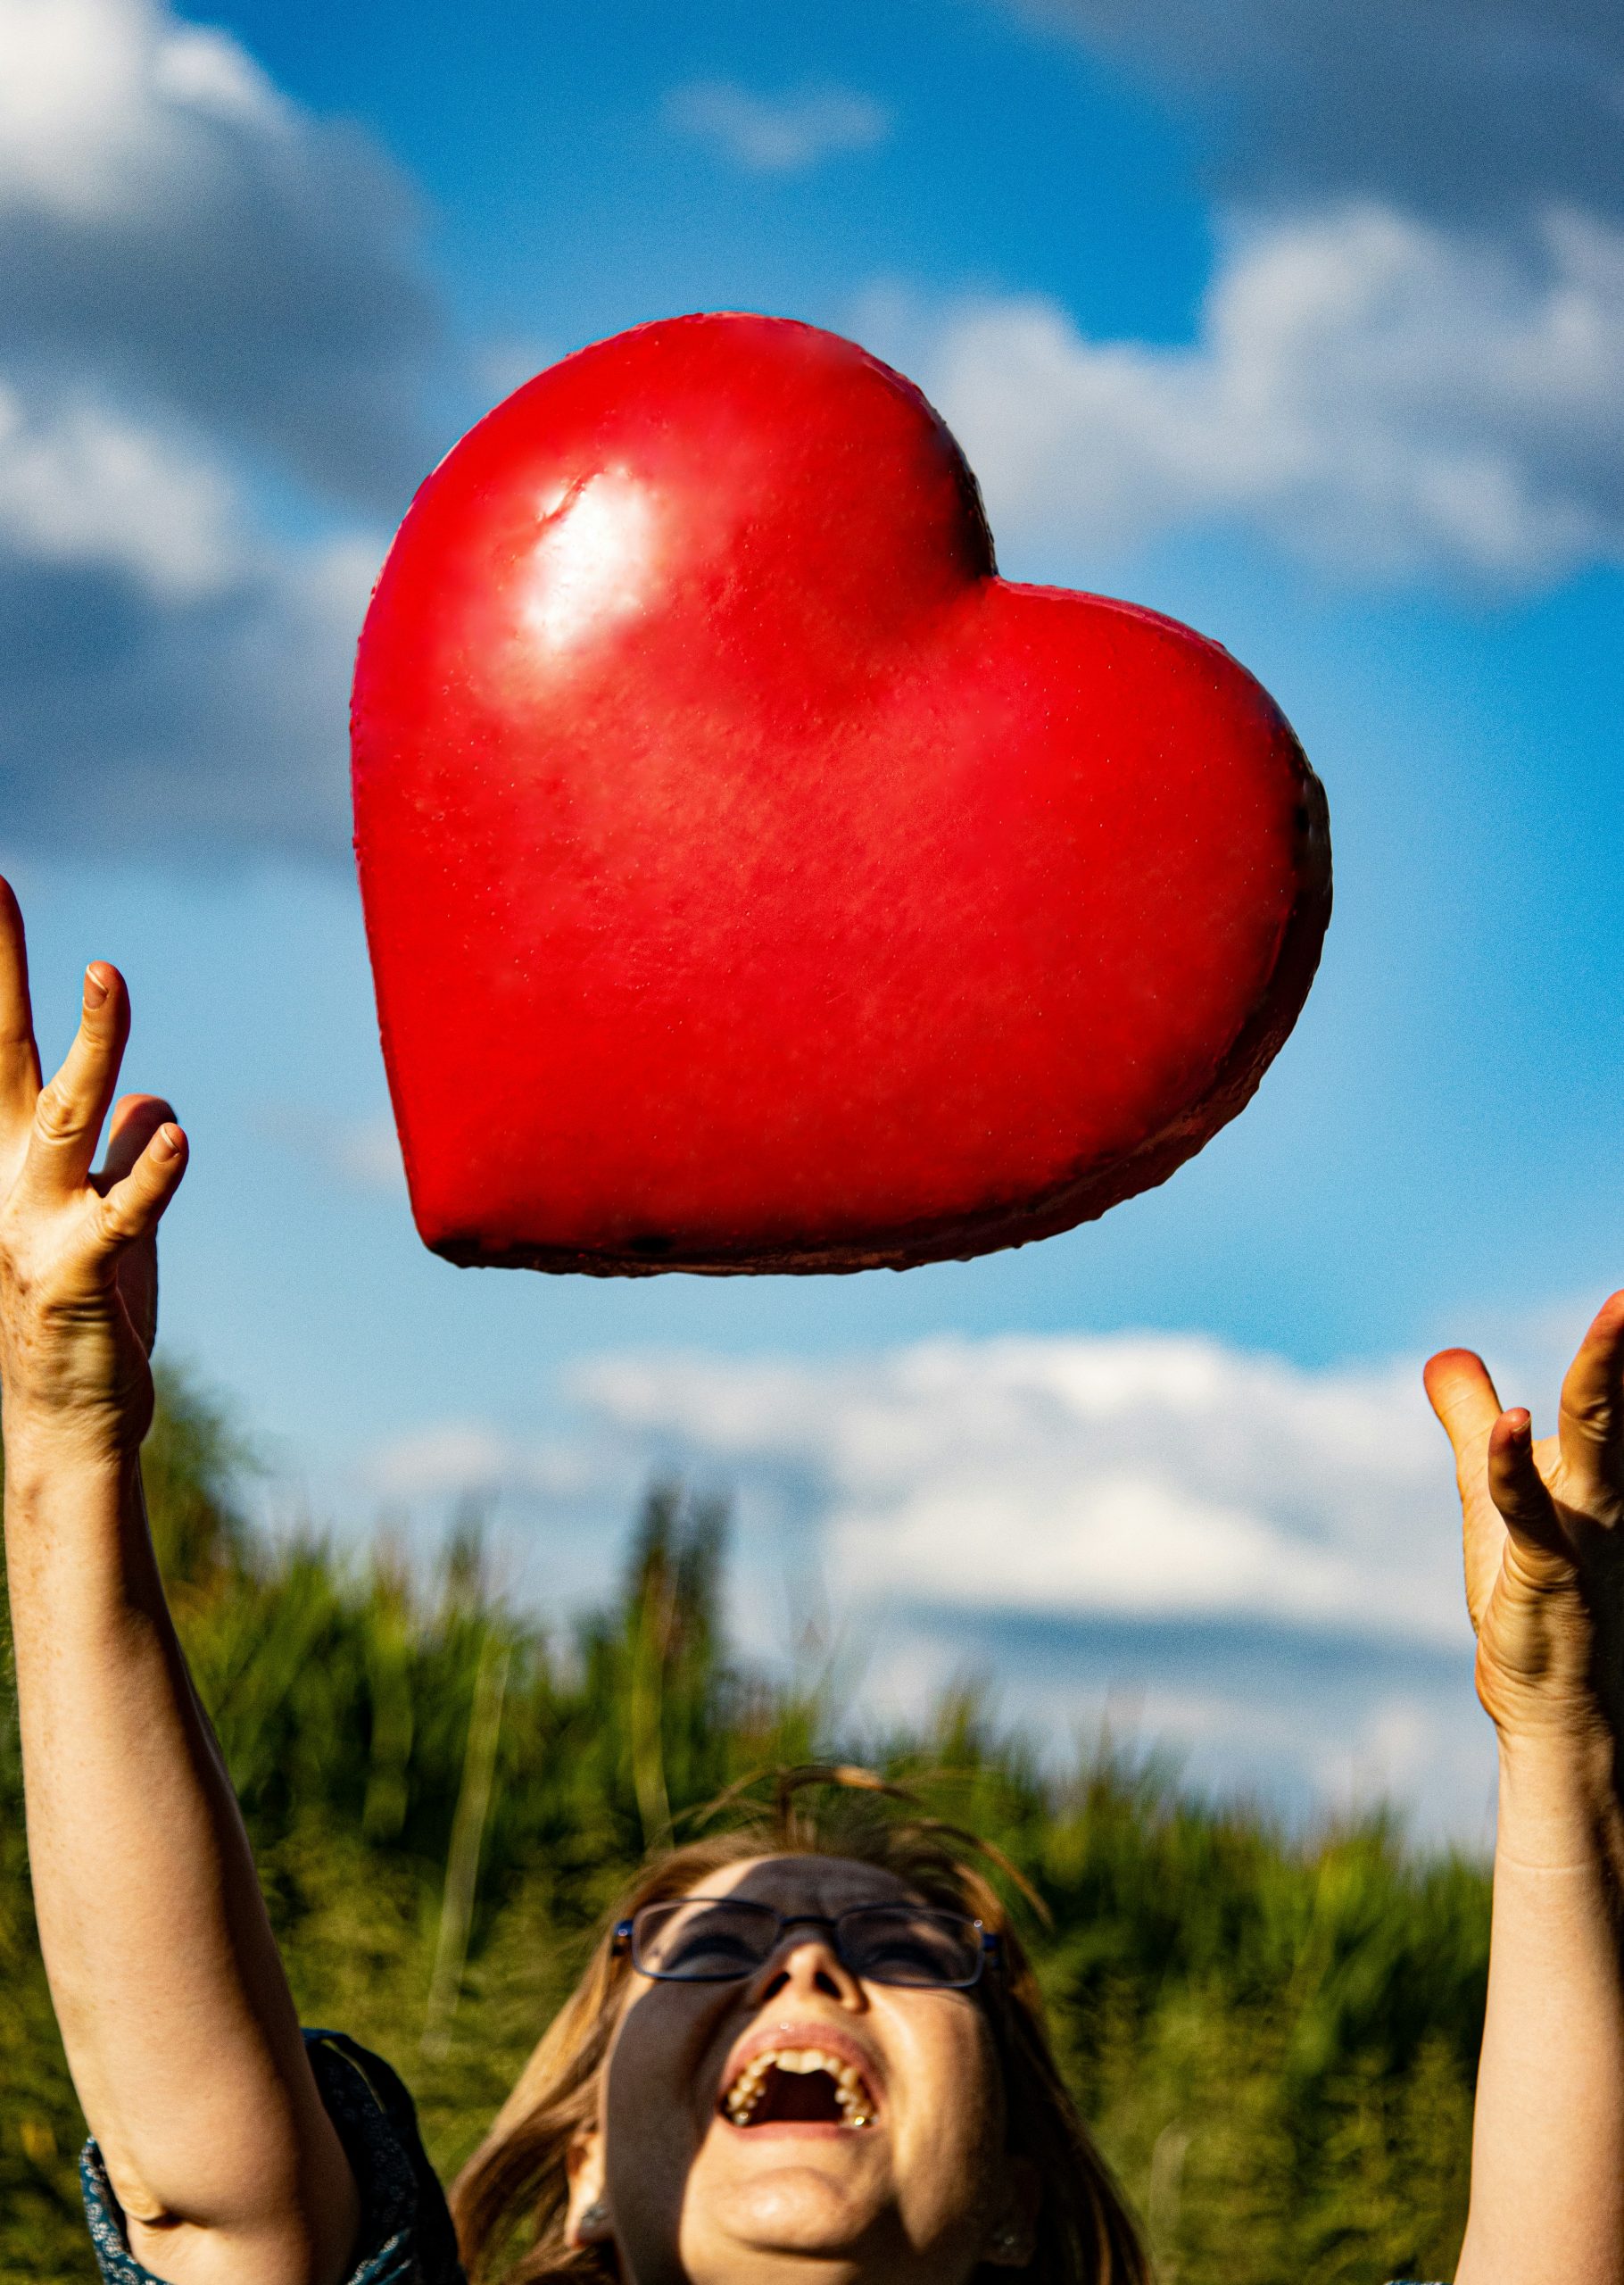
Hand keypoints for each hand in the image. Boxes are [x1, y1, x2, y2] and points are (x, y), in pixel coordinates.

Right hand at [0, 879, 187, 1460]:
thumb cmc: (86, 1323)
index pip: (0, 1051)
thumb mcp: (113, 1226)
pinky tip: (178, 1134)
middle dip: (1, 969)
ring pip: (63, 1115)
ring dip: (92, 1043)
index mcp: (13, 1161)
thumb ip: (124, 1159)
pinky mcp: (79, 1278)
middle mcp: (9, 1182)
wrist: (72, 1427)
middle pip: (1, 1056)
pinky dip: (149, 1174)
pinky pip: (121, 1214)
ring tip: (110, 973)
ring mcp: (36, 1227)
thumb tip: (155, 1099)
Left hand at [1426, 1295, 1623, 1755]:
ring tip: (1621, 1308)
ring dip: (1609, 1373)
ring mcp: (1588, 1528)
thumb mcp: (1493, 1492)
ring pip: (1604, 1439)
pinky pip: (1532, 1510)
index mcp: (1608, 1466)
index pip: (1623, 1385)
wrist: (1554, 1700)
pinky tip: (1513, 1422)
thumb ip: (1473, 1422)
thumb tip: (1446, 1356)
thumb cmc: (1533, 1590)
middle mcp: (1614, 1489)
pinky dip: (1516, 1465)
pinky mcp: (1547, 1569)